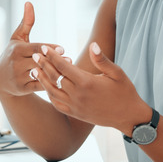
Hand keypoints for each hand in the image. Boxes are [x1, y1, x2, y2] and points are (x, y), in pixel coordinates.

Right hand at [0, 2, 65, 96]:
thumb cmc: (13, 53)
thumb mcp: (18, 38)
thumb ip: (26, 22)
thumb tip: (29, 3)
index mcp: (17, 50)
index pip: (35, 48)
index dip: (49, 48)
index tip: (62, 48)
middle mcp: (16, 63)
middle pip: (38, 62)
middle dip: (54, 61)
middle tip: (69, 60)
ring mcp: (18, 77)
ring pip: (39, 75)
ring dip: (54, 74)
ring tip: (68, 72)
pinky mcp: (22, 89)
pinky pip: (39, 87)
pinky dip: (50, 85)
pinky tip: (62, 82)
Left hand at [32, 42, 147, 134]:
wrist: (128, 116)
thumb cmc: (124, 92)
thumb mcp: (117, 73)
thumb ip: (102, 60)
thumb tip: (93, 45)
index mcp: (87, 82)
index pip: (63, 66)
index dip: (52, 56)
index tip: (44, 48)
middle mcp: (78, 95)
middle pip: (55, 77)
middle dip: (43, 65)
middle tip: (34, 55)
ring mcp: (75, 106)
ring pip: (53, 91)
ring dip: (42, 80)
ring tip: (34, 69)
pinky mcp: (75, 114)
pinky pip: (57, 104)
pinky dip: (50, 94)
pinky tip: (46, 86)